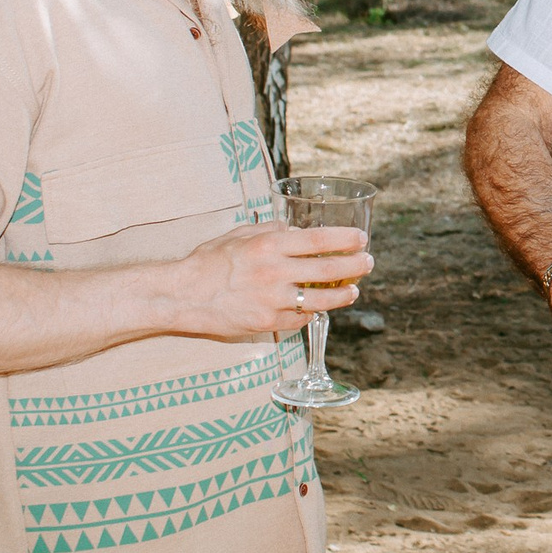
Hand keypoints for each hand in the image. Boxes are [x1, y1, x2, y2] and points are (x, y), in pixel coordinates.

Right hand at [175, 223, 368, 336]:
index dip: (346, 239)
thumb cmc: (209, 262)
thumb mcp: (239, 235)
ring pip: (321, 299)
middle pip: (329, 269)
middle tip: (368, 262)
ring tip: (353, 290)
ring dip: (343, 295)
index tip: (361, 238)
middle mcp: (275, 272)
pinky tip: (318, 307)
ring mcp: (273, 300)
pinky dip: (311, 312)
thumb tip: (295, 229)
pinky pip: (300, 318)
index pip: (320, 239)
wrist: (183, 295)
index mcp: (269, 246)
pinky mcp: (268, 323)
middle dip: (355, 265)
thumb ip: (270, 231)